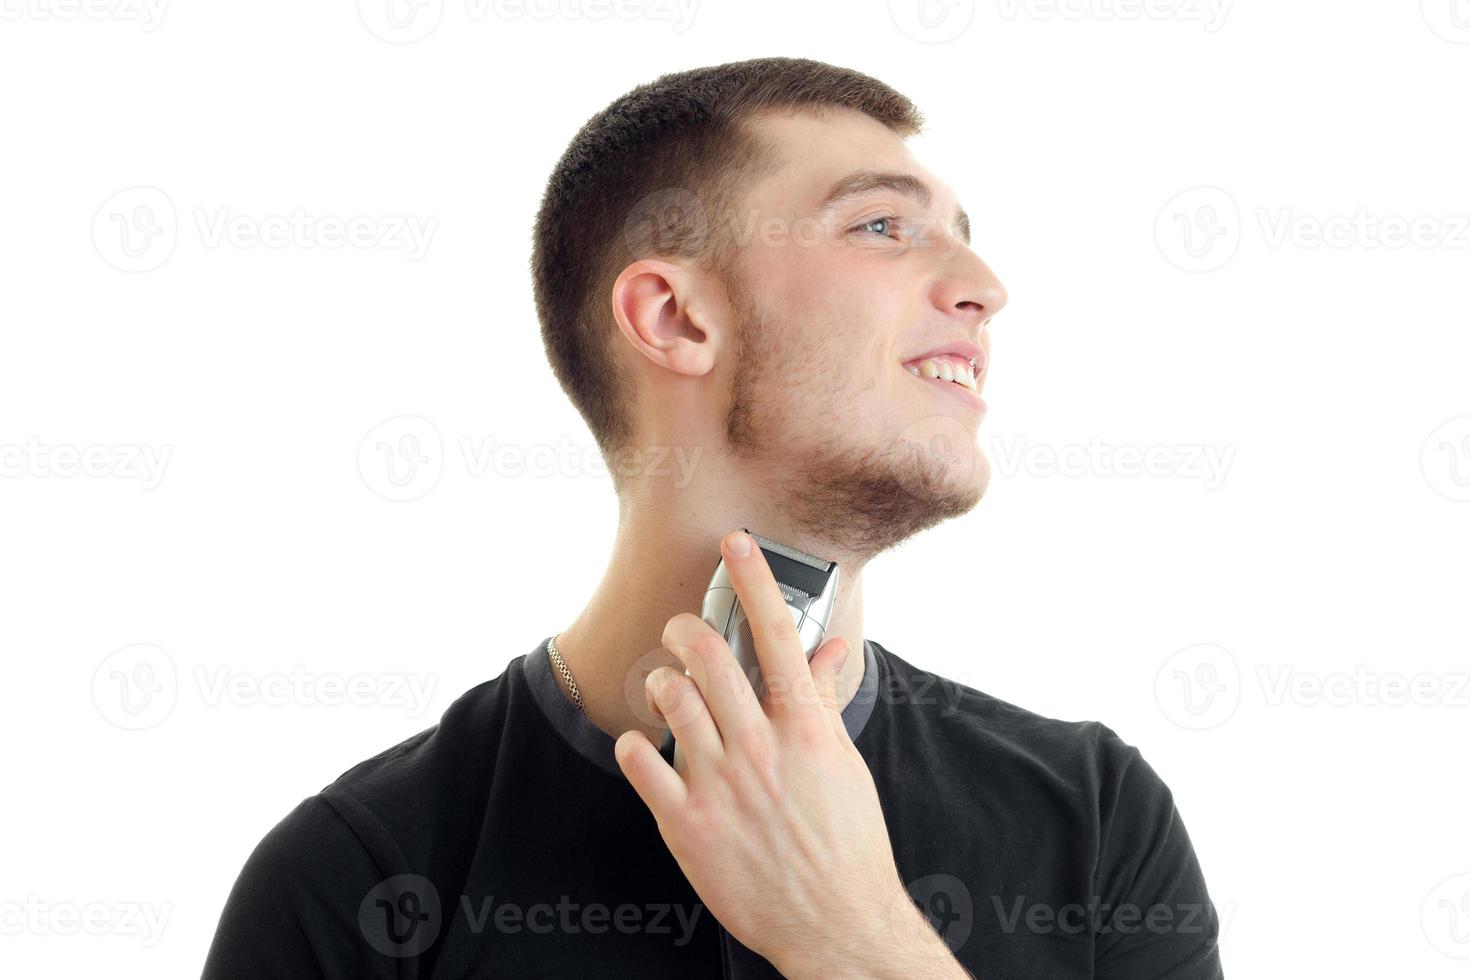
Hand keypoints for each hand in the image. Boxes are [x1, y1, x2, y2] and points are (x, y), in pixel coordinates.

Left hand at [613, 530, 963, 978]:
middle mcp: (760, 746)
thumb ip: (826, 701)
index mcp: (806, 727)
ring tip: (668, 690)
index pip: (778, 633)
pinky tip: (645, 747)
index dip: (754, 579)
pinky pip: (638, 762)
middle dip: (688, 628)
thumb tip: (830, 650)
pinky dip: (634, 745)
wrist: (835, 922)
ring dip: (663, 682)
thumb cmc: (846, 842)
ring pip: (670, 699)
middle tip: (684, 630)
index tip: (736, 543)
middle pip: (709, 655)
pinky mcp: (685, 823)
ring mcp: (720, 783)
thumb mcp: (845, 764)